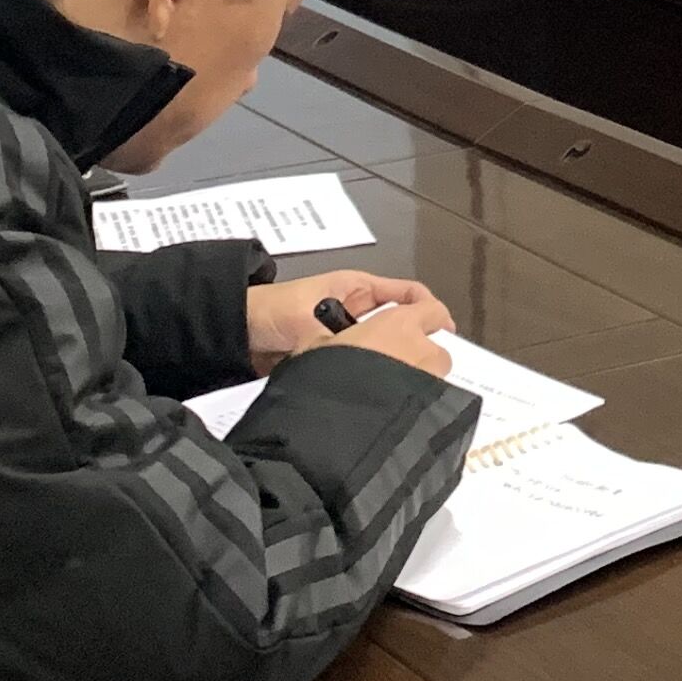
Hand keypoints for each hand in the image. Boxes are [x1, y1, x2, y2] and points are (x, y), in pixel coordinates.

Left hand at [245, 270, 449, 372]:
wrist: (236, 334)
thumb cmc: (274, 313)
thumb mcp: (309, 319)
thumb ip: (339, 338)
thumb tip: (369, 357)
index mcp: (357, 289)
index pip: (406, 293)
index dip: (429, 309)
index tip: (445, 333)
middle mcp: (355, 311)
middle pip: (397, 323)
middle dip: (415, 341)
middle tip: (432, 369)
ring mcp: (344, 335)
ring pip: (379, 347)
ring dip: (390, 360)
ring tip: (408, 383)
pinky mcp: (332, 357)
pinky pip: (359, 365)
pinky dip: (369, 374)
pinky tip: (379, 392)